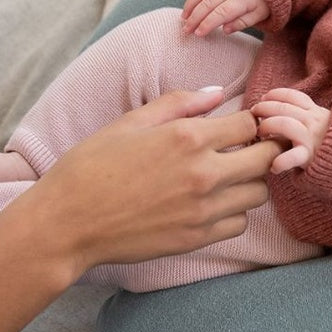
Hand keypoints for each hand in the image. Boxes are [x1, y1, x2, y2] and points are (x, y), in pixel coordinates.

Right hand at [11, 88, 283, 277]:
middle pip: (265, 159)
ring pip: (258, 193)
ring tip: (226, 177)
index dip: (248, 122)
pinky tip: (211, 203)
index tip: (239, 126)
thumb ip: (180, 103)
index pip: (249, 125)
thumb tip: (217, 92)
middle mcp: (203, 173)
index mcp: (187, 138)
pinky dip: (233, 212)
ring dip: (248, 182)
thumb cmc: (92, 166)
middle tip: (243, 150)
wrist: (66, 223)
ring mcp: (203, 209)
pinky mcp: (197, 238)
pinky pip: (239, 223)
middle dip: (260, 150)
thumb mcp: (131, 122)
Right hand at [182, 0, 269, 36]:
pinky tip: (187, 9)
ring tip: (183, 21)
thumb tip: (225, 30)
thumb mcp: (259, 14)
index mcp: (241, 0)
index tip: (199, 33)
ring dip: (190, 7)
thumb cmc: (263, 0)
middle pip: (208, 3)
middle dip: (195, 18)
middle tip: (186, 31)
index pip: (221, 12)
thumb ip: (242, 23)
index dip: (208, 23)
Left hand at [251, 88, 330, 173]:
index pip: (293, 96)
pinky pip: (292, 157)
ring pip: (284, 123)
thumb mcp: (326, 123)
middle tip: (254, 113)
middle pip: (284, 107)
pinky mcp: (310, 156)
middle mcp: (313, 121)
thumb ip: (310, 117)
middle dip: (265, 107)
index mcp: (316, 112)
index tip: (264, 97)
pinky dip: (281, 161)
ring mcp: (311, 138)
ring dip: (268, 125)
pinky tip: (274, 167)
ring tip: (260, 134)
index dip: (275, 95)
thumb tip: (285, 111)